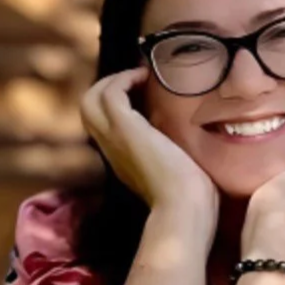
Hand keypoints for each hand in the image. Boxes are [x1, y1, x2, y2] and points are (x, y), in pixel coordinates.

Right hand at [80, 68, 217, 224]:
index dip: (118, 103)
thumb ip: (177, 159)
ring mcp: (115, 139)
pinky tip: (146, 78)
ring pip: (92, 99)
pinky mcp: (124, 130)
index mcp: (124, 160)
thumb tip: (196, 149)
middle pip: (88, 109)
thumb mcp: (180, 174)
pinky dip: (124, 79)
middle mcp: (113, 149)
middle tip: (139, 80)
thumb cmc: (192, 199)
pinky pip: (110, 93)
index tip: (145, 92)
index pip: (104, 125)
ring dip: (115, 80)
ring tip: (142, 76)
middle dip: (109, 86)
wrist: (185, 208)